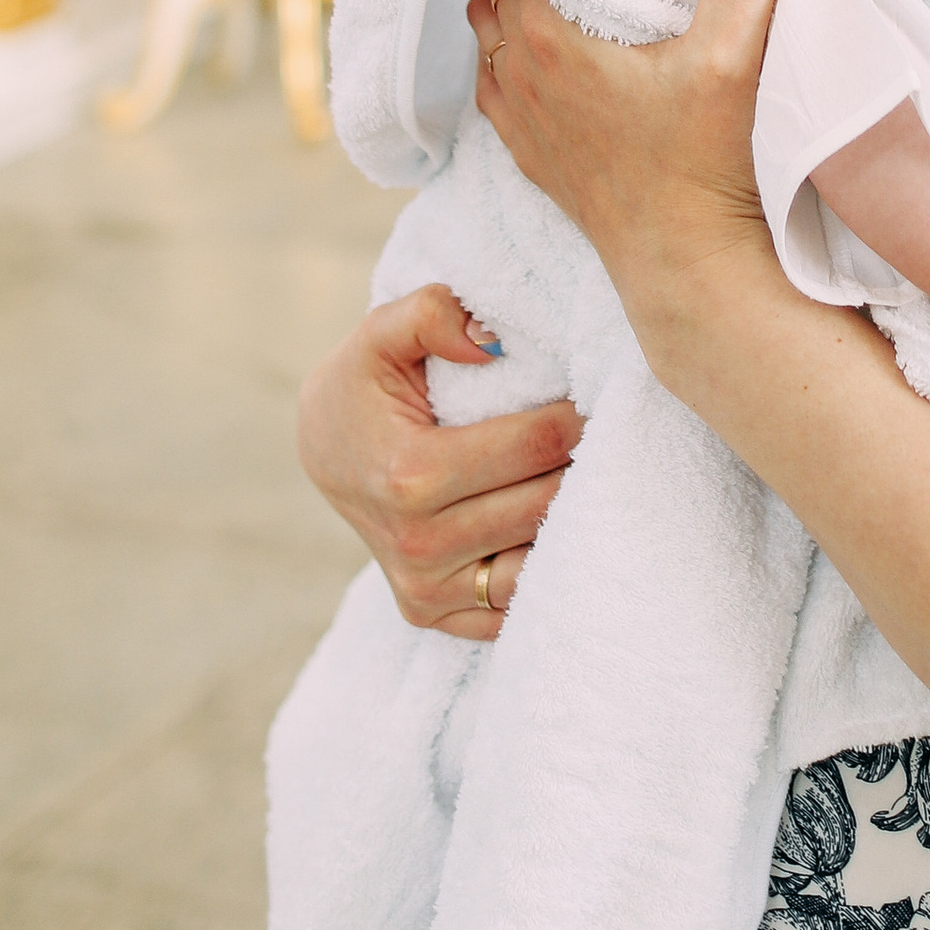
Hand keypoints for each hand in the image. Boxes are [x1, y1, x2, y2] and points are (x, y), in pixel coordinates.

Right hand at [296, 280, 582, 641]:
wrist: (324, 451)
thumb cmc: (363, 386)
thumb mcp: (382, 334)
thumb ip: (432, 314)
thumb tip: (491, 342)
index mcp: (410, 474)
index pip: (535, 447)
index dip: (576, 417)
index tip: (592, 396)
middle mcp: (417, 544)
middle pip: (544, 504)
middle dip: (583, 465)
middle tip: (605, 434)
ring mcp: (424, 588)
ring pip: (538, 561)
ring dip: (570, 520)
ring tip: (585, 478)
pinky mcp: (431, 615)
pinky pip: (514, 604)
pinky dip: (542, 568)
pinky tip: (552, 526)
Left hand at [471, 0, 785, 381]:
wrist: (687, 266)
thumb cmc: (706, 164)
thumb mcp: (732, 59)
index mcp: (550, 40)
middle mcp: (519, 75)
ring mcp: (519, 119)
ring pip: (485, 36)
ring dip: (505, 0)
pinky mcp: (531, 155)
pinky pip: (492, 85)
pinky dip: (503, 54)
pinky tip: (533, 48)